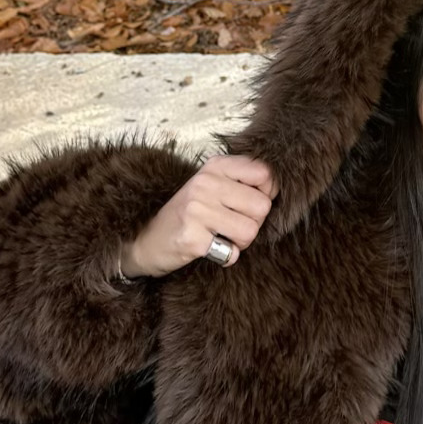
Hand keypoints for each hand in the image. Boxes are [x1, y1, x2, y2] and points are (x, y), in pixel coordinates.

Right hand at [121, 154, 276, 276]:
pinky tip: (209, 249)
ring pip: (250, 231)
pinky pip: (232, 253)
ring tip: (220, 237)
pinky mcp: (192, 237)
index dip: (267, 194)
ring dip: (240, 242)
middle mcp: (205, 183)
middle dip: (253, 223)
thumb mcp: (212, 186)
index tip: (248, 204)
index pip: (265, 174)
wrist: (145, 239)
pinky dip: (226, 257)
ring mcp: (197, 209)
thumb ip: (243, 181)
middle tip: (230, 225)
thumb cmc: (188, 214)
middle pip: (262, 207)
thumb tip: (277, 187)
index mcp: (214, 166)